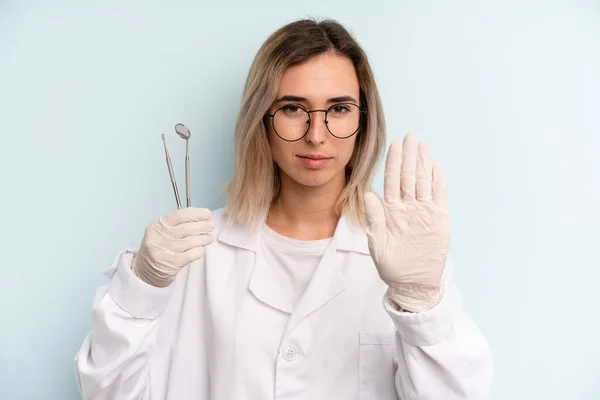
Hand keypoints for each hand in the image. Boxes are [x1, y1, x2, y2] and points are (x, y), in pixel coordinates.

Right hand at [132, 207, 214, 286]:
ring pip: (192, 241)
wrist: (147, 271)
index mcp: (158, 225)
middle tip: (211, 225)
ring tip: (209, 238)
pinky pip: (192, 254)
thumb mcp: (161, 231)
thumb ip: (178, 223)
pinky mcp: (173, 263)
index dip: (197, 213)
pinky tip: (202, 248)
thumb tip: (201, 217)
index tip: (207, 214)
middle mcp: (160, 237)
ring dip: (204, 238)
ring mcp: (166, 250)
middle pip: (188, 228)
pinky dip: (200, 250)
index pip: (180, 215)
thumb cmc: (159, 247)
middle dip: (204, 226)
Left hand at [364, 134, 449, 312]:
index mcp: (391, 211)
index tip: (395, 145)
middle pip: (409, 177)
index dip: (394, 163)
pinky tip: (437, 167)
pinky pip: (439, 197)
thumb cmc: (392, 266)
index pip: (392, 182)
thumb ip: (374, 220)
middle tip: (410, 136)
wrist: (413, 282)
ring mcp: (424, 212)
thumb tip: (368, 194)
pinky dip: (439, 183)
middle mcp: (407, 208)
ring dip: (424, 164)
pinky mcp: (439, 220)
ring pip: (424, 183)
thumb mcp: (377, 245)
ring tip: (423, 145)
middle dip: (409, 157)